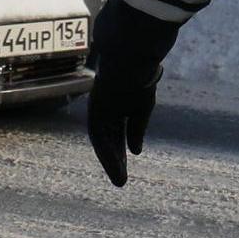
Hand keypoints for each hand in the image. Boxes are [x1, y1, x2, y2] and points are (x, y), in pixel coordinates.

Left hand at [87, 63, 158, 186]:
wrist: (133, 56)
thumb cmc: (140, 77)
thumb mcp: (142, 108)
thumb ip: (136, 128)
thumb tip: (135, 151)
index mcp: (115, 105)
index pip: (115, 132)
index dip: (120, 149)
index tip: (127, 163)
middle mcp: (105, 108)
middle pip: (108, 139)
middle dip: (115, 160)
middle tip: (121, 180)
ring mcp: (99, 108)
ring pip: (102, 141)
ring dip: (111, 162)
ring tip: (120, 180)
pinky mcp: (96, 109)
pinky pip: (100, 136)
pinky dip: (108, 152)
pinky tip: (117, 165)